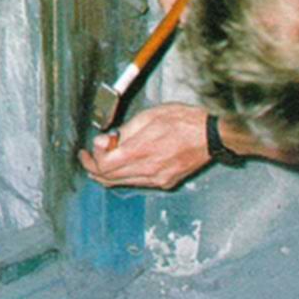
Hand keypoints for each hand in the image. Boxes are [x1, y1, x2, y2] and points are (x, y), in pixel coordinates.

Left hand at [78, 104, 210, 189]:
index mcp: (141, 151)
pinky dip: (125, 176)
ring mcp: (157, 179)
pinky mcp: (165, 183)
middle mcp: (148, 170)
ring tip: (102, 161)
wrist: (211, 135)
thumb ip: (125, 131)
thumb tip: (107, 141)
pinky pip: (138, 183)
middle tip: (88, 158)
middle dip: (94, 167)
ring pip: (122, 183)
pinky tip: (125, 165)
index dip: (92, 158)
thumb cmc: (184, 121)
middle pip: (109, 178)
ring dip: (108, 173)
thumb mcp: (150, 116)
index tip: (90, 148)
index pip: (104, 165)